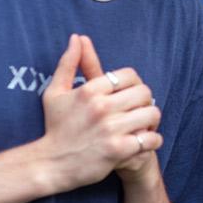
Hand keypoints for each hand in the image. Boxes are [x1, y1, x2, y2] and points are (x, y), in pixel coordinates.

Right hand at [38, 34, 161, 190]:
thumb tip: (77, 38)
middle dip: (145, 102)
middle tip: (138, 111)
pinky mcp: (119, 150)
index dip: (134, 85)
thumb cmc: (55, 127)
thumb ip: (68, 63)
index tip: (128, 96)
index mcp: (89, 90)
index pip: (129, 75)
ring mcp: (111, 129)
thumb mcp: (55, 92)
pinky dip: (152, 141)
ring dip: (151, 121)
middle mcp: (101, 107)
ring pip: (152, 114)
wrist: (50, 164)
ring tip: (142, 126)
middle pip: (145, 92)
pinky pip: (151, 139)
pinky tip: (142, 142)